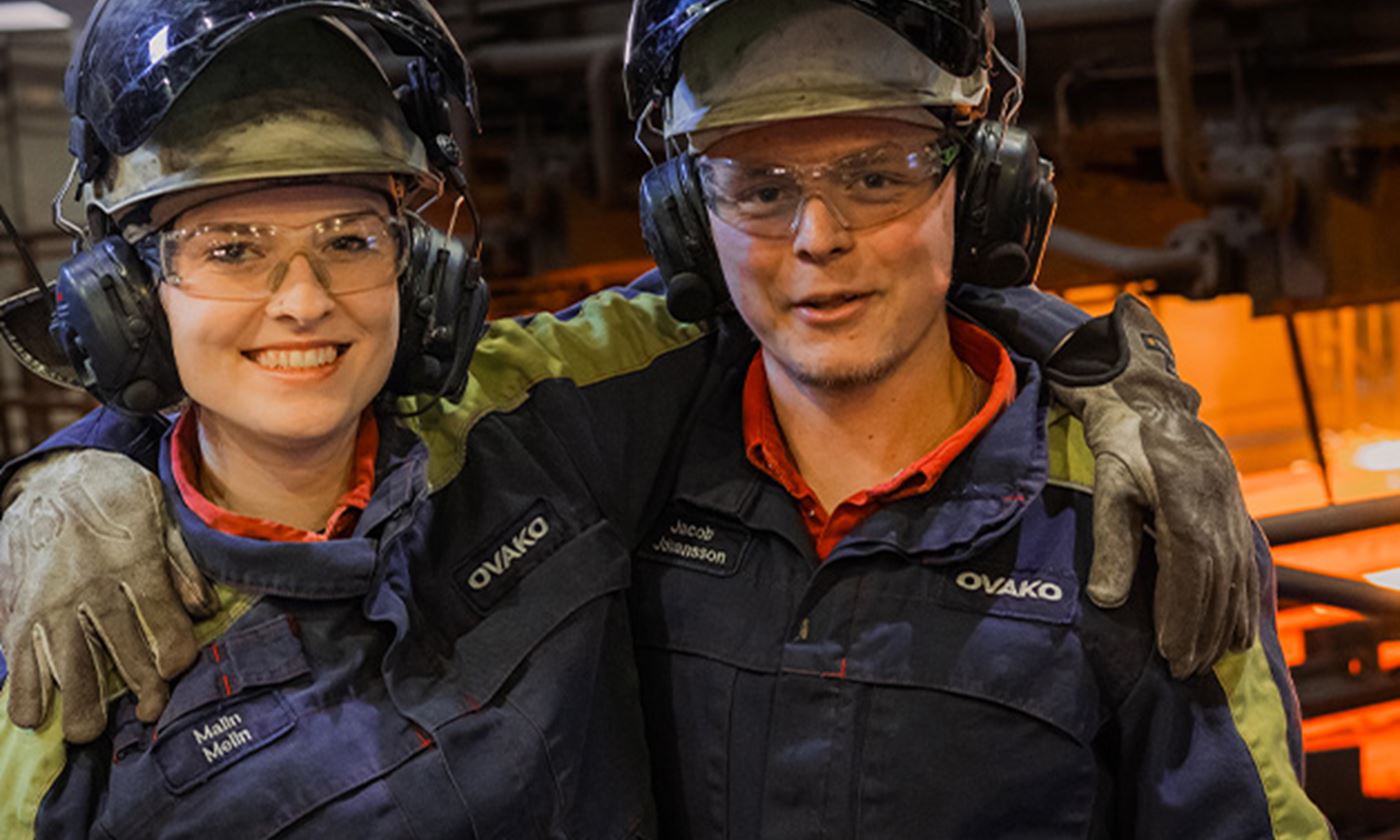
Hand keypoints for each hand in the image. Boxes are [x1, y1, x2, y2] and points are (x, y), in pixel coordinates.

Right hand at [0, 450, 215, 741]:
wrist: (54, 475)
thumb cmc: (117, 497)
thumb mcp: (161, 516)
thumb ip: (182, 564)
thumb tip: (204, 608)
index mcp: (135, 562)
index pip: (164, 624)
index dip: (174, 657)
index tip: (174, 672)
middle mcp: (92, 585)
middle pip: (121, 651)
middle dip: (139, 688)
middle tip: (149, 712)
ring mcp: (49, 598)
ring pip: (66, 663)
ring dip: (77, 703)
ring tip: (87, 732)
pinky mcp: (15, 605)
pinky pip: (18, 655)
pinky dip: (24, 688)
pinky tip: (34, 714)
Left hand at [1049, 294, 1258, 677]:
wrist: (1150, 403)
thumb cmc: (1120, 445)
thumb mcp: (1108, 490)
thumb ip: (1112, 546)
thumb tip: (1106, 602)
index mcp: (1187, 509)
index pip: (1190, 578)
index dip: (1182, 620)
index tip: (1170, 657)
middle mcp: (1219, 514)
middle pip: (1217, 586)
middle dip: (1202, 633)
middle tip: (1185, 671)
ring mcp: (1233, 512)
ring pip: (1235, 579)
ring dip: (1225, 624)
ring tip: (1210, 660)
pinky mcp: (1235, 511)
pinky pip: (1244, 565)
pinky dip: (1241, 600)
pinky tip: (1238, 628)